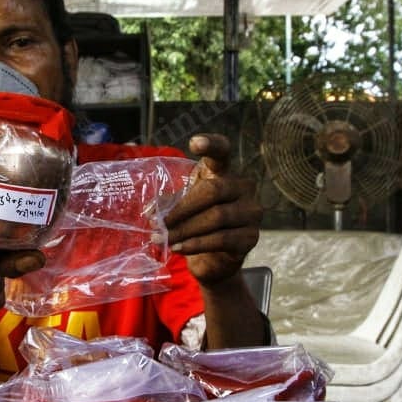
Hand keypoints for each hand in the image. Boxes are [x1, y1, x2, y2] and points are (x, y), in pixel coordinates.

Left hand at [164, 134, 262, 287]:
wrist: (214, 259)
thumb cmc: (196, 223)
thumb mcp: (182, 207)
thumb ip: (169, 204)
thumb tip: (150, 212)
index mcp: (223, 173)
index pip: (222, 152)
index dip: (211, 144)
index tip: (194, 143)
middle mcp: (243, 187)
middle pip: (213, 191)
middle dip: (182, 209)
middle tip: (159, 223)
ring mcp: (251, 212)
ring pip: (216, 217)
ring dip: (185, 230)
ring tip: (164, 239)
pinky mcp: (250, 237)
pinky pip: (222, 239)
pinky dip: (196, 244)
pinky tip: (179, 247)